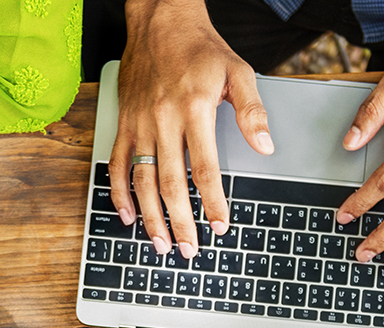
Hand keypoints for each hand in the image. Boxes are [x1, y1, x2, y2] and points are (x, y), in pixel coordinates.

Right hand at [111, 0, 271, 257]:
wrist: (159, 21)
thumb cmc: (200, 49)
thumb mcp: (238, 71)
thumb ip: (252, 110)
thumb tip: (266, 146)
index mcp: (195, 109)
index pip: (204, 167)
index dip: (212, 201)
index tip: (220, 226)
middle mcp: (163, 120)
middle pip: (170, 183)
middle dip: (180, 222)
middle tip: (189, 250)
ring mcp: (139, 124)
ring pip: (141, 181)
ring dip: (150, 217)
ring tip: (161, 244)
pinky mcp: (124, 124)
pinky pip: (118, 165)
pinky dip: (119, 194)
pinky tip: (128, 216)